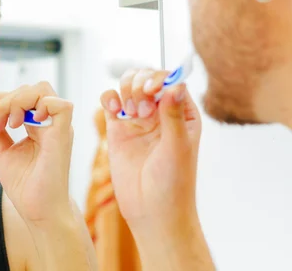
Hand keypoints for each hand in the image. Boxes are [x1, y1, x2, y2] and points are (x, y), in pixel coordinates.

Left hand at [0, 81, 73, 225]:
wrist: (37, 211)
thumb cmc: (25, 185)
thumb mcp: (2, 151)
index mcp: (37, 125)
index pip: (20, 95)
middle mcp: (49, 123)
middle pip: (30, 88)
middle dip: (5, 99)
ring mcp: (58, 127)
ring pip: (43, 90)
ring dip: (18, 101)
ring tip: (9, 124)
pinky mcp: (63, 135)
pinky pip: (62, 105)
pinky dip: (42, 106)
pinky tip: (27, 123)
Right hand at [99, 68, 201, 232]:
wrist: (152, 212)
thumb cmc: (174, 184)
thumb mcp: (178, 147)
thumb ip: (174, 115)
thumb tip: (175, 85)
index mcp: (182, 114)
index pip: (170, 82)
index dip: (159, 79)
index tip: (151, 91)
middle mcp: (160, 113)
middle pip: (147, 79)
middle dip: (140, 84)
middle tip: (140, 108)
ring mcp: (137, 119)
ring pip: (128, 85)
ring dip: (126, 89)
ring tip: (130, 111)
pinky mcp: (117, 129)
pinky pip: (110, 102)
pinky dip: (109, 99)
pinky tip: (114, 110)